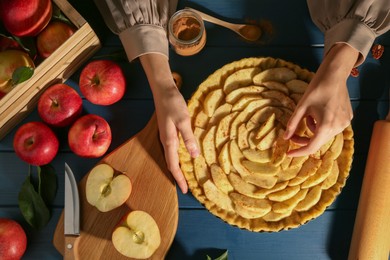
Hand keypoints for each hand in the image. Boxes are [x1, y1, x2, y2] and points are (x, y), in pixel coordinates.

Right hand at [140, 54, 198, 193]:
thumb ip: (188, 138)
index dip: (179, 178)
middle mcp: (166, 141)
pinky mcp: (168, 131)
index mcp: (169, 141)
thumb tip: (194, 156)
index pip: (174, 165)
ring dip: (178, 168)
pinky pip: (173, 150)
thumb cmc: (173, 104)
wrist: (163, 90)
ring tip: (186, 177)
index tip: (185, 190)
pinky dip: (178, 158)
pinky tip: (184, 157)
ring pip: (172, 157)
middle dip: (178, 176)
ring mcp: (166, 136)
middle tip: (186, 187)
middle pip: (171, 164)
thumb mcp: (183, 120)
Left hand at [284, 43, 358, 156]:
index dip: (299, 152)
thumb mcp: (301, 107)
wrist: (334, 75)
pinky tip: (320, 112)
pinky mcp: (348, 119)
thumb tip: (285, 138)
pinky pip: (332, 128)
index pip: (311, 147)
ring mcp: (345, 124)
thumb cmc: (316, 89)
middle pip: (318, 142)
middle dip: (304, 140)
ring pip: (325, 135)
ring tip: (310, 116)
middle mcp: (338, 127)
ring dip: (314, 130)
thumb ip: (293, 124)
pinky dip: (322, 125)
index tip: (289, 153)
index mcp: (326, 126)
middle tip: (292, 134)